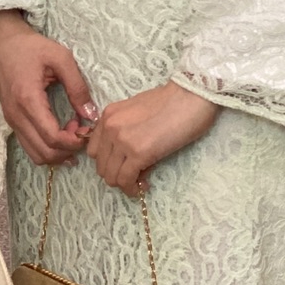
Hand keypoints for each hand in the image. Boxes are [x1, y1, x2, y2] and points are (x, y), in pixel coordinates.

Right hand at [0, 10, 95, 167]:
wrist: (3, 42)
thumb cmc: (32, 47)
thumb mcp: (61, 58)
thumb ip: (77, 87)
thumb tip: (90, 114)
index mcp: (28, 100)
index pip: (52, 138)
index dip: (73, 141)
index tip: (86, 128)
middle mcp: (16, 115)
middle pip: (45, 153)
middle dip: (68, 149)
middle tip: (81, 131)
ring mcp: (11, 120)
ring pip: (36, 155)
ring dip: (58, 151)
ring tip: (71, 132)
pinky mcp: (11, 120)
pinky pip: (29, 145)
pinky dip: (47, 147)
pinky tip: (60, 132)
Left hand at [85, 82, 216, 195]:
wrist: (191, 96)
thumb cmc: (171, 101)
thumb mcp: (137, 112)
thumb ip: (125, 131)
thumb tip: (127, 158)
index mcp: (108, 115)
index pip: (94, 150)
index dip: (108, 162)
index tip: (123, 165)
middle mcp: (110, 127)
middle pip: (101, 166)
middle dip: (116, 175)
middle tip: (134, 176)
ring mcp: (122, 140)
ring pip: (111, 176)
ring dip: (124, 184)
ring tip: (140, 181)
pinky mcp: (138, 153)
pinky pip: (126, 180)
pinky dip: (132, 188)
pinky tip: (144, 186)